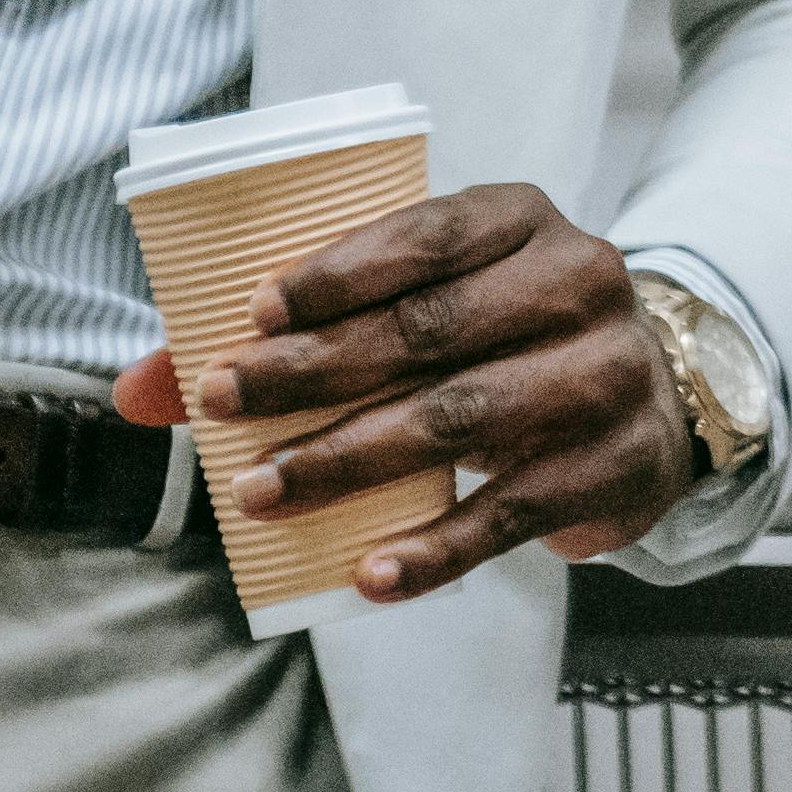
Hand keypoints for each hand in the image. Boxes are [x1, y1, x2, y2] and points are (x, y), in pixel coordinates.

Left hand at [110, 181, 697, 599]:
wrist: (654, 397)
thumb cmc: (504, 337)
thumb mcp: (432, 301)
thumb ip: (299, 331)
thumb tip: (138, 390)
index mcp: (524, 220)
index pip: (428, 235)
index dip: (338, 274)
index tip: (252, 313)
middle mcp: (578, 282)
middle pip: (430, 329)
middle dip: (313, 369)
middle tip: (223, 404)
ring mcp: (603, 376)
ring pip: (460, 418)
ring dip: (349, 459)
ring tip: (262, 491)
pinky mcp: (611, 466)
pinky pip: (510, 513)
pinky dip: (434, 548)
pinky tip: (369, 571)